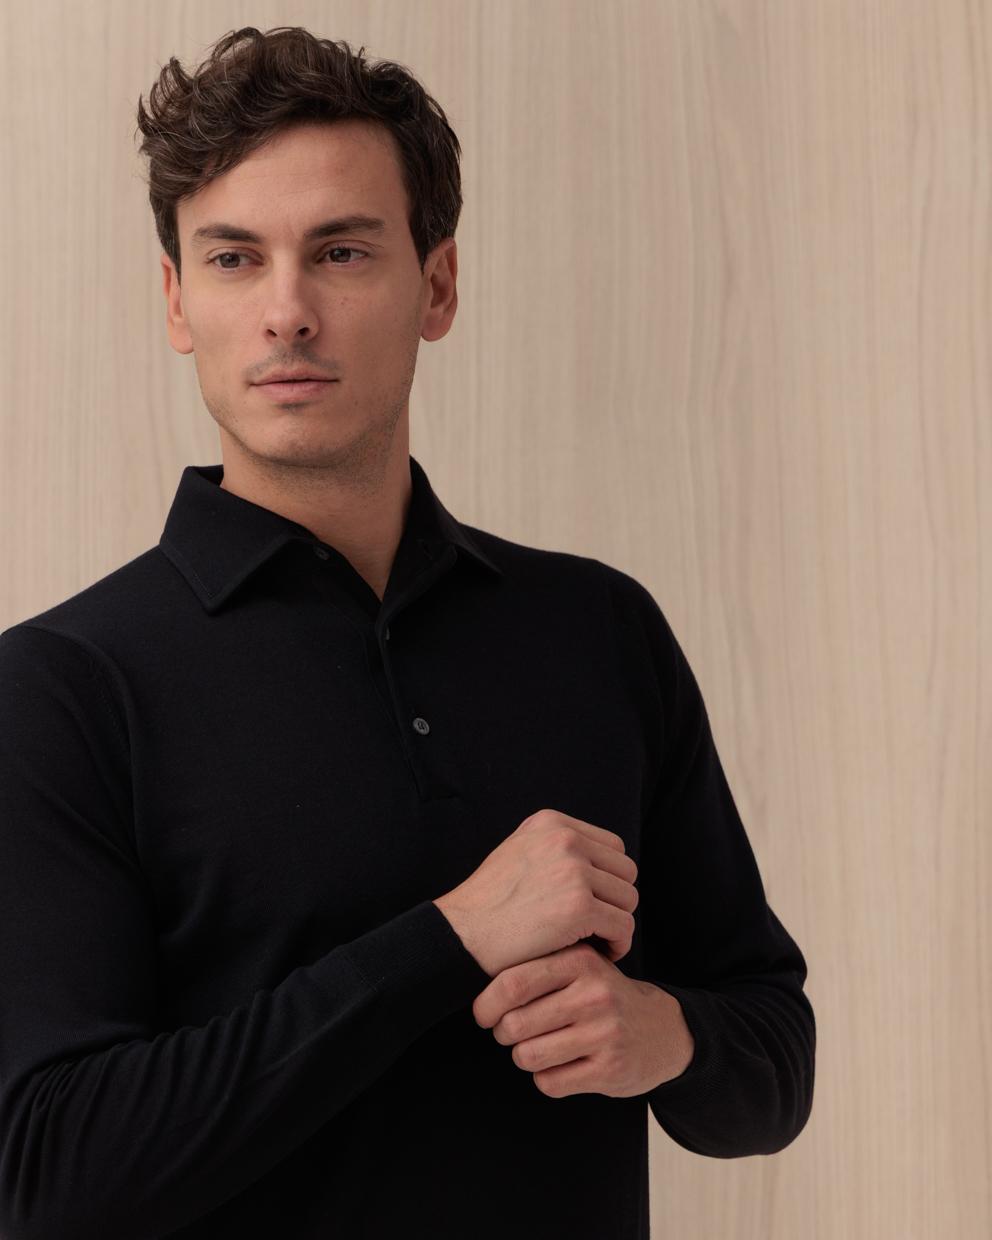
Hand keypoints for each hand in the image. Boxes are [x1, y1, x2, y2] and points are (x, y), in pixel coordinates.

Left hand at [471, 942, 694, 1097]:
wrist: (661, 1029)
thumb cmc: (603, 995)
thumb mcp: (580, 966)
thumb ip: (539, 964)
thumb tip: (478, 971)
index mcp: (580, 961)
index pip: (513, 983)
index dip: (486, 1004)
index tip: (483, 1014)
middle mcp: (594, 994)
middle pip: (516, 1024)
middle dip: (504, 1034)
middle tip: (511, 1033)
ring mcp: (605, 1034)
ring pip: (529, 1056)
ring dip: (523, 1057)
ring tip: (536, 1048)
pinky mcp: (610, 1070)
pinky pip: (549, 1083)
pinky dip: (545, 1078)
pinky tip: (560, 1066)